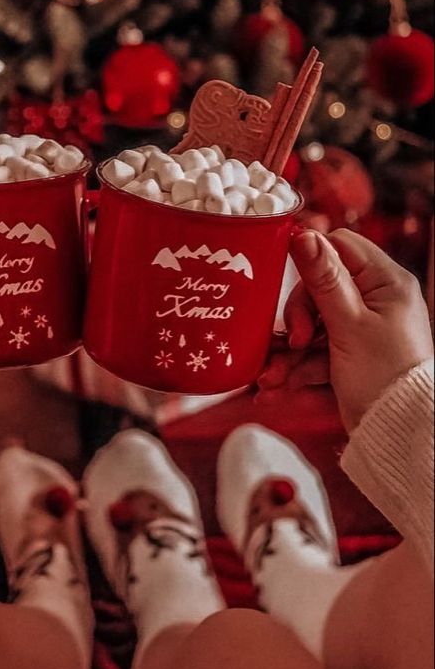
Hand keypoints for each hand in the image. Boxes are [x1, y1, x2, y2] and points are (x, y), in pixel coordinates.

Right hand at [259, 228, 432, 432]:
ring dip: (289, 352)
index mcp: (385, 282)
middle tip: (296, 342)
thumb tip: (303, 235)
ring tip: (270, 378)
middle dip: (297, 320)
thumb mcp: (348, 325)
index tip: (290, 288)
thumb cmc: (385, 376)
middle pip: (318, 289)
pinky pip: (316, 353)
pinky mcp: (350, 356)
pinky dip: (298, 369)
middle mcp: (375, 300)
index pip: (339, 248)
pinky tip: (277, 387)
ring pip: (312, 326)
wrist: (398, 432)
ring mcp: (362, 330)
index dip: (310, 264)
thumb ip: (324, 280)